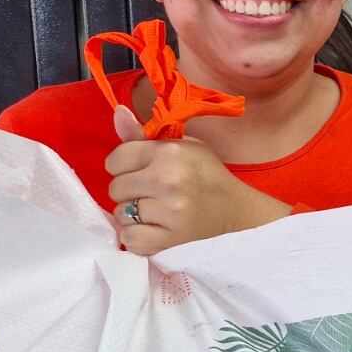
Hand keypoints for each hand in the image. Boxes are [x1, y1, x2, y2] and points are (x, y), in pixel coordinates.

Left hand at [105, 106, 287, 254]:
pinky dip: (135, 236)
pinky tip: (152, 228)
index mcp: (169, 152)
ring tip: (153, 210)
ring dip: (132, 214)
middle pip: (115, 188)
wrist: (236, 211)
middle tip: (150, 191)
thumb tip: (118, 113)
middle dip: (128, 189)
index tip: (141, 170)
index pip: (115, 160)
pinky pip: (130, 238)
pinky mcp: (170, 239)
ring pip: (120, 214)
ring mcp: (169, 212)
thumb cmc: (206, 174)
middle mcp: (167, 180)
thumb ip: (144, 134)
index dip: (124, 165)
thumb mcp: (182, 146)